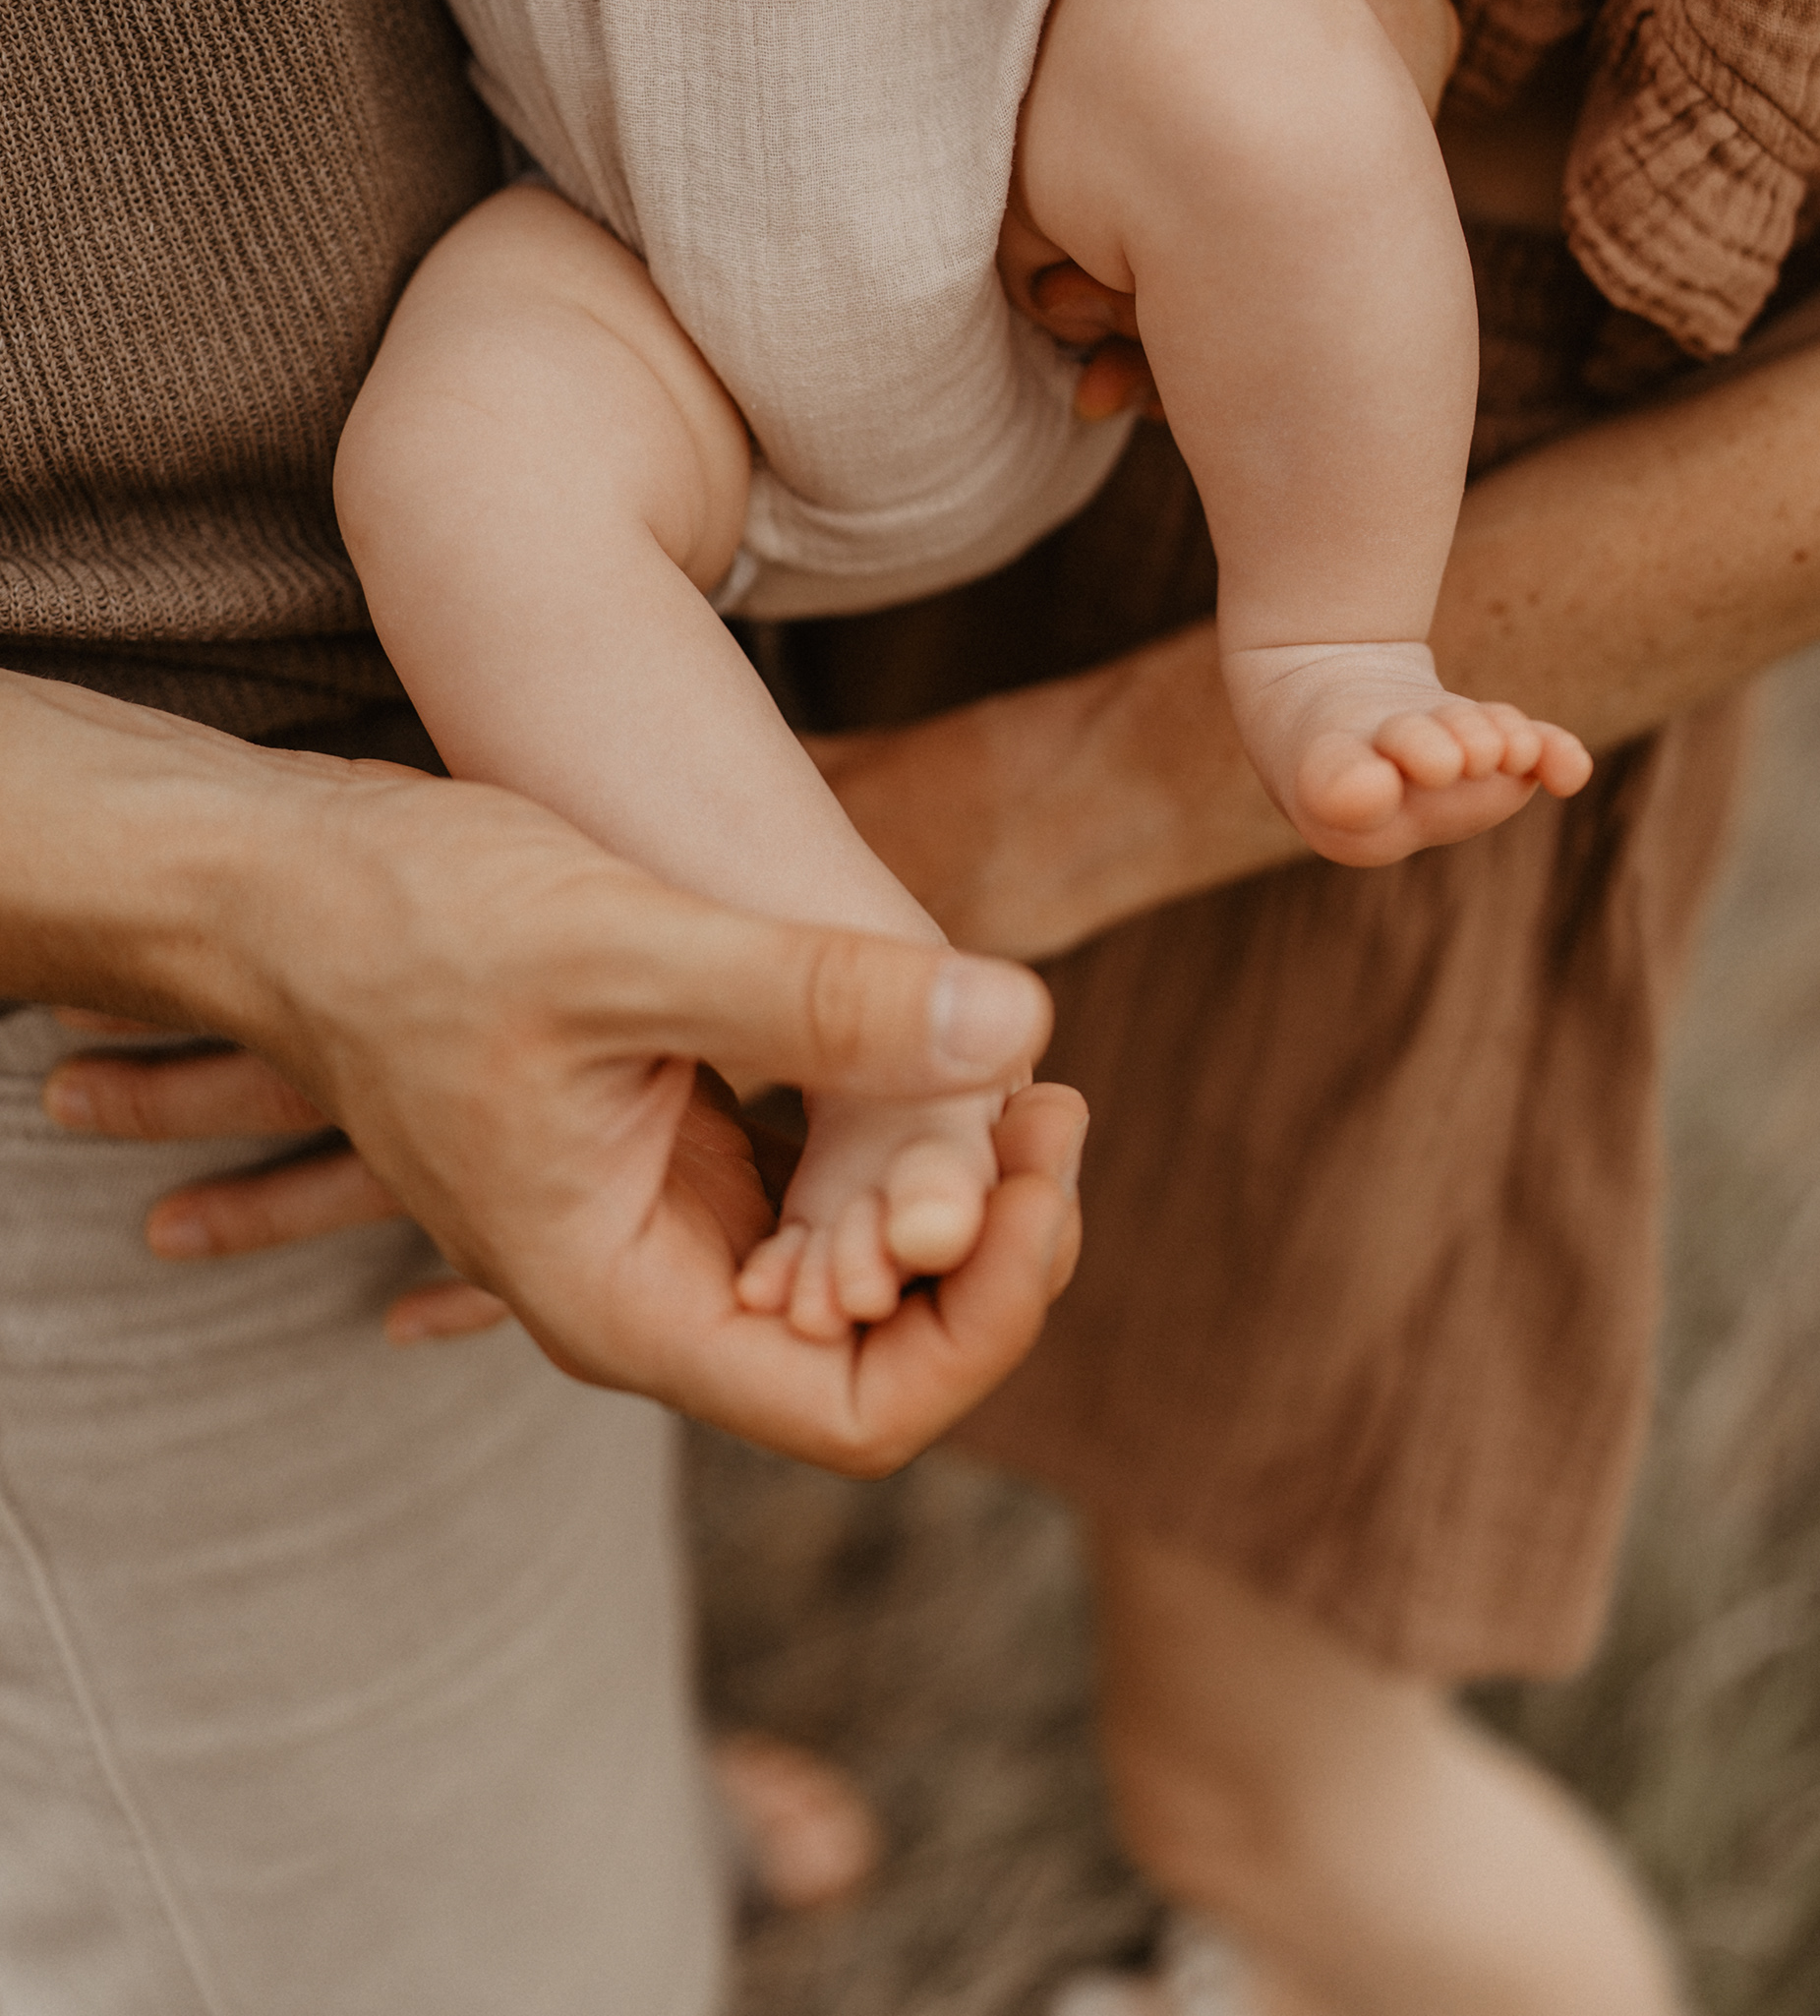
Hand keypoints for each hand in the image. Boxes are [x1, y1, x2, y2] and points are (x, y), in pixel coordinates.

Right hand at [8, 677, 1078, 1465]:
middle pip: (882, 1349)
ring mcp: (660, 1219)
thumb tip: (1021, 1027)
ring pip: (858, 1269)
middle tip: (1058, 1103)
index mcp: (625, 1301)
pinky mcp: (670, 1145)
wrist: (284, 885)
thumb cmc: (412, 923)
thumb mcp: (624, 949)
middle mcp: (650, 1287)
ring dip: (961, 1195)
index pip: (863, 1411)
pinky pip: (818, 1189)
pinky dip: (897, 1140)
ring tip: (1033, 1075)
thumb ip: (817, 1000)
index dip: (986, 1313)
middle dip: (996, 1247)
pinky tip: (952, 1047)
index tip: (1037, 1163)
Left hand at [999, 0, 1464, 421]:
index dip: (1232, 251)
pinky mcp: (1237, 122)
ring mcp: (1303, 114)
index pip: (1332, 167)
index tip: (1128, 303)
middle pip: (1284, 236)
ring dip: (1162, 312)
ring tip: (1081, 372)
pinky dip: (1147, 282)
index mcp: (1386, 17)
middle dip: (1193, 315)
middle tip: (1090, 369)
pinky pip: (1203, 223)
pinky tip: (1086, 356)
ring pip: (1242, 248)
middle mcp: (1360, 90)